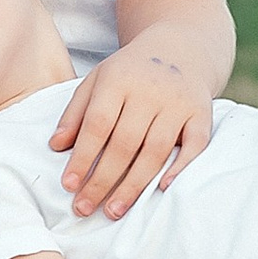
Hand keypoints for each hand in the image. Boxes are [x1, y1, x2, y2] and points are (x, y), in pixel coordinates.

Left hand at [52, 43, 211, 219]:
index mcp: (118, 80)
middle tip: (85, 208)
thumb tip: (56, 146)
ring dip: (134, 184)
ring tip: (113, 210)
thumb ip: (76, 112)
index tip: (69, 186)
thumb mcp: (98, 80)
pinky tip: (162, 189)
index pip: (98, 124)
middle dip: (102, 180)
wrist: (180, 47)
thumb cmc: (130, 72)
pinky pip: (195, 144)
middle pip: (124, 143)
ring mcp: (178, 102)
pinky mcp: (201, 112)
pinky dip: (181, 167)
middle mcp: (150, 90)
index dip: (82, 157)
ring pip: (155, 149)